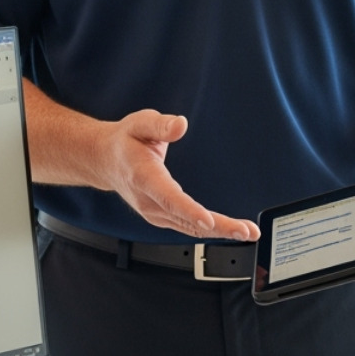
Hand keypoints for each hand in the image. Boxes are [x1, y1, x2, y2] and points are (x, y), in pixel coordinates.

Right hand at [98, 110, 259, 240]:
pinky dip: (210, 231)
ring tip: (248, 232)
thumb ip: (160, 124)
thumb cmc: (125, 141)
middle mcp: (149, 200)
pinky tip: (230, 231)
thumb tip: (180, 124)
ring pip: (190, 227)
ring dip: (220, 232)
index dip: (189, 211)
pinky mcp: (162, 216)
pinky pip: (187, 227)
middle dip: (218, 227)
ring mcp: (155, 212)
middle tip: (246, 232)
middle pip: (185, 219)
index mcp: (144, 177)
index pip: (168, 198)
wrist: (106, 161)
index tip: (208, 221)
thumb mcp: (139, 123)